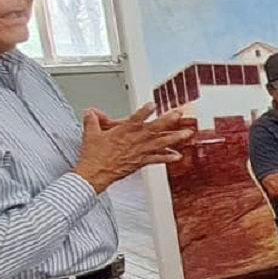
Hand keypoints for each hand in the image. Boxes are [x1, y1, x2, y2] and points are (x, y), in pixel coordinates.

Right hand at [76, 104, 193, 191]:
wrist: (94, 173)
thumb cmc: (93, 155)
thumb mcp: (91, 134)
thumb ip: (92, 120)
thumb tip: (90, 112)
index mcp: (122, 132)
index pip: (135, 119)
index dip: (144, 112)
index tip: (153, 104)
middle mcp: (134, 141)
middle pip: (153, 129)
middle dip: (167, 120)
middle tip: (178, 114)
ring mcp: (139, 152)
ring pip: (160, 143)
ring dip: (175, 138)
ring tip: (187, 133)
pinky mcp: (140, 162)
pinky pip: (157, 159)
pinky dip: (167, 158)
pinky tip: (178, 156)